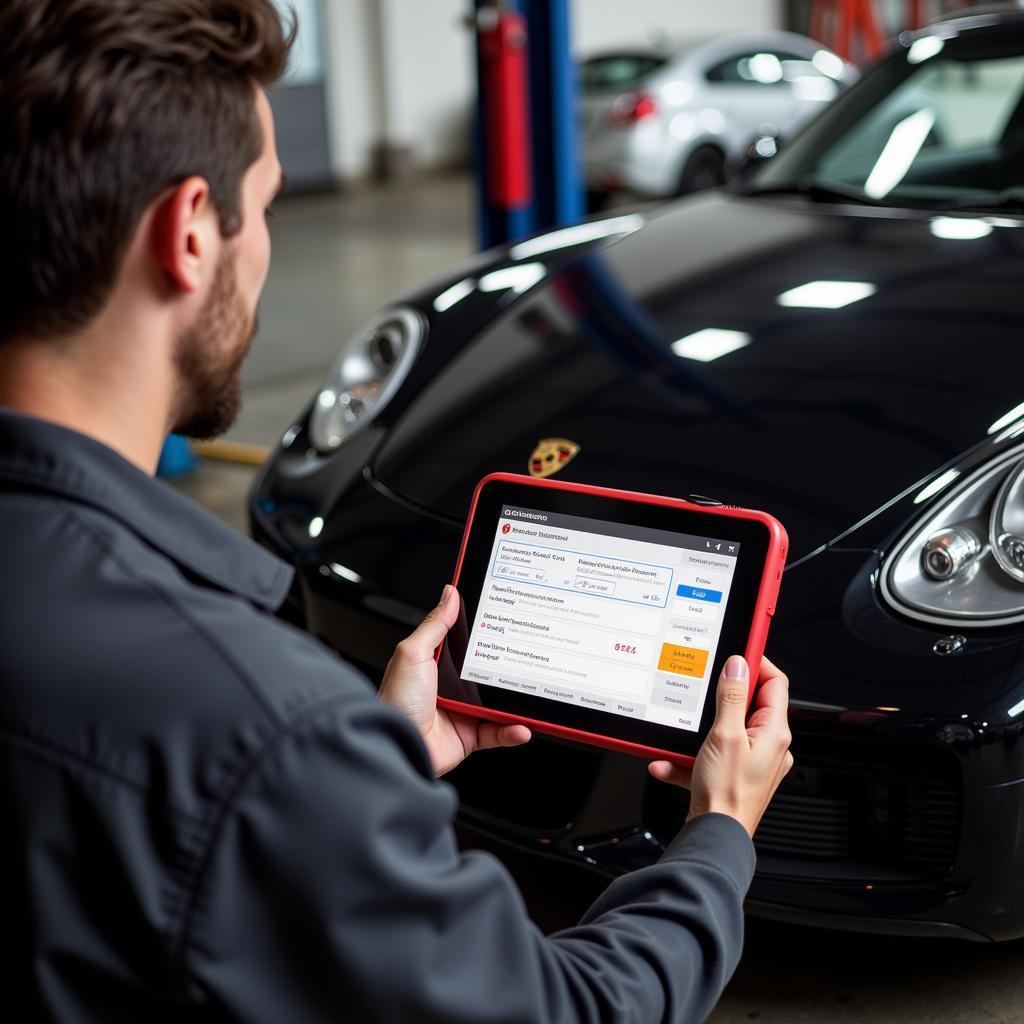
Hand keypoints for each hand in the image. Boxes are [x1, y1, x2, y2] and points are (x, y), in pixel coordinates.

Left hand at [378, 585, 530, 775]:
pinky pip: (498, 731)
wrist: (397, 745)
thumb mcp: (413, 654)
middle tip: (529, 653)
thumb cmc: (396, 701)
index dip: (484, 629)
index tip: (506, 616)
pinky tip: (522, 726)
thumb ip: (434, 625)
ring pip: (498, 702)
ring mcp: (462, 711)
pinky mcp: (469, 736)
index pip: (465, 641)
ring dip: (516, 700)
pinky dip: (513, 730)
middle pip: (487, 671)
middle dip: (508, 665)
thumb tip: (450, 594)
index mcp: (436, 664)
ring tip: (532, 690)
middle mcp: (451, 686)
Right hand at [648, 655, 792, 837]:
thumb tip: (737, 665)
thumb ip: (731, 697)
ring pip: (727, 728)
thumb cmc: (726, 795)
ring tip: (685, 734)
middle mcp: (770, 745)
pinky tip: (670, 762)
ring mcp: (753, 760)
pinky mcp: (735, 773)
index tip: (738, 648)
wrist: (715, 836)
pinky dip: (690, 755)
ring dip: (700, 729)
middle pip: (749, 702)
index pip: (774, 683)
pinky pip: (712, 752)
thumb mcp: (724, 735)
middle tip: (704, 688)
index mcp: (775, 733)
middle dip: (721, 696)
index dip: (756, 661)